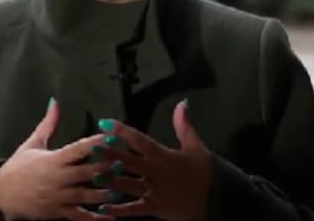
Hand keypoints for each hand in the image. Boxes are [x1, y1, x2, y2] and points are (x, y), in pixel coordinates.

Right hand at [0, 99, 116, 220]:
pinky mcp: (59, 211)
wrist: (1, 193)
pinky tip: (111, 217)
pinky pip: (81, 216)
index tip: (112, 137)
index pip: (79, 148)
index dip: (96, 143)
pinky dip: (96, 218)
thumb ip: (48, 124)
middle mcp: (59, 178)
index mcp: (54, 159)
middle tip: (125, 162)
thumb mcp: (32, 143)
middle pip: (88, 172)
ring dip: (106, 192)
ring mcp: (60, 196)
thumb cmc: (18, 166)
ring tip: (123, 188)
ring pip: (89, 195)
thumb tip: (56, 102)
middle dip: (107, 167)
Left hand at [94, 101, 213, 220]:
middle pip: (130, 162)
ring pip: (129, 185)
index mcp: (164, 155)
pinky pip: (136, 209)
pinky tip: (104, 208)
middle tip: (92, 149)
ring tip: (93, 176)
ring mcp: (156, 191)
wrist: (221, 199)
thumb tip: (182, 104)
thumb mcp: (196, 147)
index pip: (141, 141)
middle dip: (110, 155)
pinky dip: (120, 209)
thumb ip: (184, 126)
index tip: (105, 123)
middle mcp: (157, 172)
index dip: (123, 131)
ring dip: (111, 181)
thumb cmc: (205, 172)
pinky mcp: (156, 208)